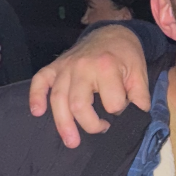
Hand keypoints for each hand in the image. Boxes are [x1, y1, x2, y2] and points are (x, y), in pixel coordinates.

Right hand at [29, 25, 150, 148]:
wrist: (111, 33)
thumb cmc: (125, 55)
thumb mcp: (139, 73)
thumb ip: (140, 97)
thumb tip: (137, 117)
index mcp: (106, 68)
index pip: (111, 102)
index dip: (119, 112)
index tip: (122, 111)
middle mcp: (82, 67)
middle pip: (78, 104)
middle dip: (90, 124)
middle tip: (101, 130)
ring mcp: (65, 67)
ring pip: (58, 99)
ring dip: (63, 123)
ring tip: (71, 142)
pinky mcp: (55, 66)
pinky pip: (39, 81)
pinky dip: (35, 96)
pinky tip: (37, 112)